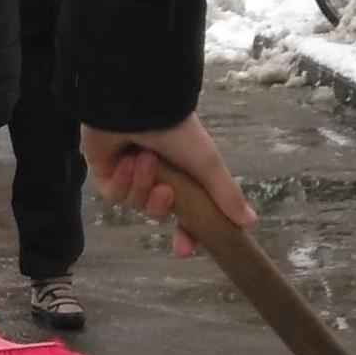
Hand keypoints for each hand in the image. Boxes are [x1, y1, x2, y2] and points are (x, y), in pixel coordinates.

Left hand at [81, 119, 256, 257]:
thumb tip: (250, 222)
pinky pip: (115, 194)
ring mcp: (128, 175)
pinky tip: (127, 160)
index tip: (184, 249)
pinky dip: (124, 179)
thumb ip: (226, 194)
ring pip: (137, 202)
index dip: (186, 233)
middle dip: (161, 207)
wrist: (137, 105)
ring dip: (143, 183)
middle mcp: (155, 175)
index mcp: (181, 172)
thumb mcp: (207, 163)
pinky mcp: (104, 173)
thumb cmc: (175, 130)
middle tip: (166, 199)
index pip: (184, 212)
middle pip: (157, 211)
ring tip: (145, 157)